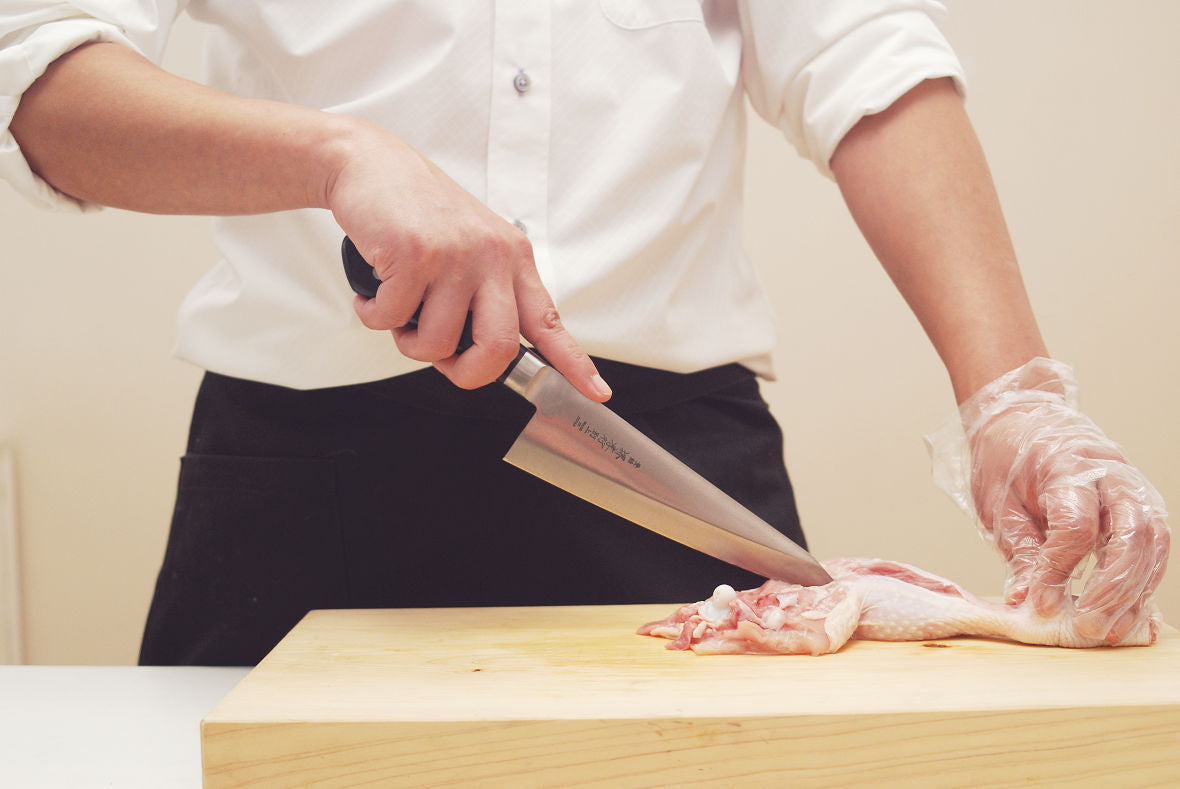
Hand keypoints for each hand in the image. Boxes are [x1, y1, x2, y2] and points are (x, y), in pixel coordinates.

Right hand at [324, 120, 609, 400]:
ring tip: (398, 310)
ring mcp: (454, 256)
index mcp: (513, 258)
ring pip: (436, 343)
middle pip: (497, 349)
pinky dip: (374, 315)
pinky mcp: (413, 255)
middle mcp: (492, 256)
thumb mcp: (473, 245)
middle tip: (445, 363)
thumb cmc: (417, 211)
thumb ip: (487, 292)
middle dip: (466, 373)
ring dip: (408, 342)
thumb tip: (483, 352)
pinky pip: (390, 319)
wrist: (370, 163)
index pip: (550, 321)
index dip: (574, 362)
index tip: (597, 390)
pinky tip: (374, 291)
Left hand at [956, 358, 1168, 643]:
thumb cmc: (1007, 456)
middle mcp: (1110, 472)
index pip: (1075, 526)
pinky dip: (1144, 581)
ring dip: (1134, 592)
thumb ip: (1019, 549)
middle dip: (1112, 588)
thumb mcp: (997, 501)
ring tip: (1109, 631)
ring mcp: (1132, 485)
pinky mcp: (1140, 502)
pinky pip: (1154, 545)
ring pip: (1152, 543)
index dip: (1058, 570)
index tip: (1039, 602)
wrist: (1024, 418)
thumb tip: (1027, 600)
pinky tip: (1129, 612)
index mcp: (1066, 464)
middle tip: (1087, 628)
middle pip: (1130, 535)